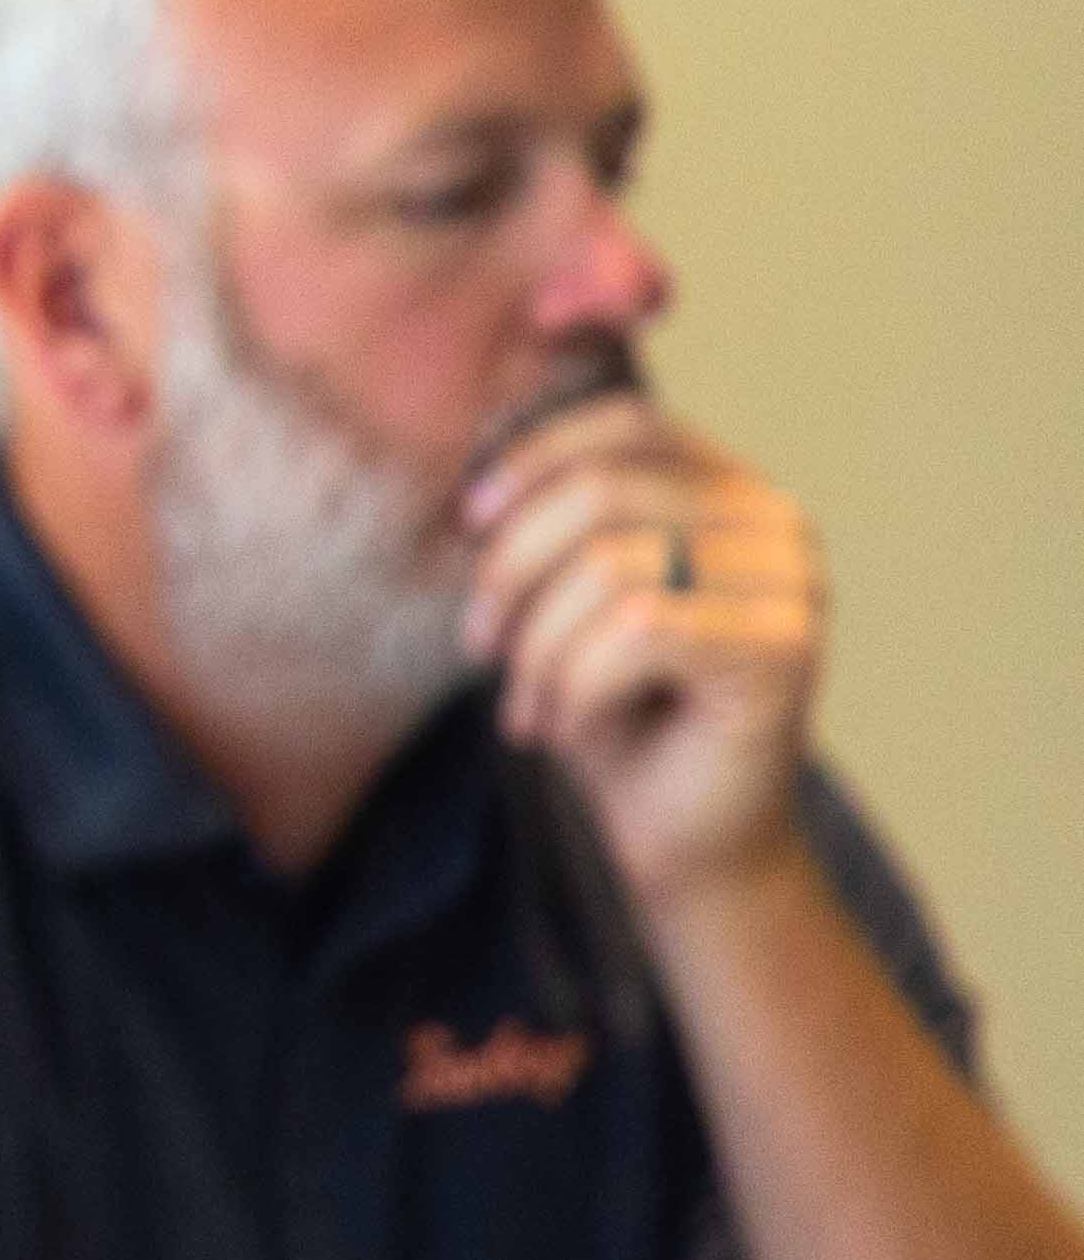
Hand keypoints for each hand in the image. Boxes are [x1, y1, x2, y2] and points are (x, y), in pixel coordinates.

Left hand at [462, 391, 823, 907]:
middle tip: (479, 647)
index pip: (628, 423)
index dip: (533, 458)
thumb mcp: (564, 604)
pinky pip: (635, 632)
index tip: (467, 522)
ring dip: (536, 650)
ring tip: (529, 705)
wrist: (681, 837)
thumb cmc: (616, 716)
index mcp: (728, 492)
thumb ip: (549, 528)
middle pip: (604, 491)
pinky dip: (573, 685)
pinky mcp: (783, 649)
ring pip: (609, 567)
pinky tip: (568, 726)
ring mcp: (791, 583)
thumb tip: (476, 475)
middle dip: (511, 571)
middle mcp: (775, 523)